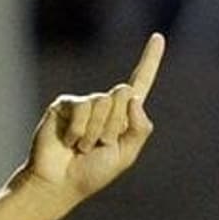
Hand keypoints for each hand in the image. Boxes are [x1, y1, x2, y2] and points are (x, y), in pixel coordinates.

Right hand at [20, 33, 165, 204]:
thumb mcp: (126, 155)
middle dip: (115, 125)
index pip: (141, 83)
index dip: (150, 61)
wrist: (60, 182)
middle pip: (124, 94)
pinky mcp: (66, 104)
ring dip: (96, 132)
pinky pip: (83, 109)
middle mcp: (106, 104)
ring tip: (82, 147)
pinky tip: (69, 142)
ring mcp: (85, 103)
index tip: (158, 37)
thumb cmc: (92, 172)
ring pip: (104, 103)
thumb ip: (139, 129)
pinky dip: (79, 131)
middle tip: (99, 145)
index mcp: (124, 115)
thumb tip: (135, 98)